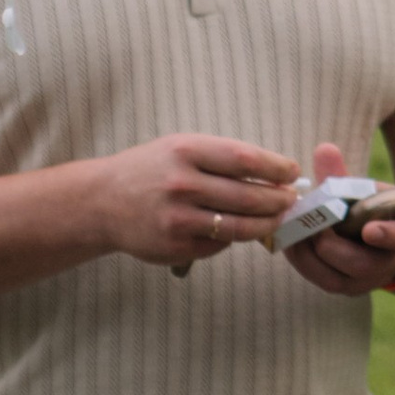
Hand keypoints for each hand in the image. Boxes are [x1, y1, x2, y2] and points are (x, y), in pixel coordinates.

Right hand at [93, 131, 301, 270]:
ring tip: (278, 217)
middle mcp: (182, 184)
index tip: (292, 172)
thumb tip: (274, 175)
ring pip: (239, 227)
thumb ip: (222, 159)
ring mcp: (177, 218)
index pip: (245, 159)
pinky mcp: (175, 246)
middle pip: (248, 197)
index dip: (276, 168)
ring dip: (267, 224)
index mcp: (186, 151)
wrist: (102, 201)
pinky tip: (241, 229)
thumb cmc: (151, 170)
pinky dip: (234, 237)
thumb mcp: (181, 148)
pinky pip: (219, 244)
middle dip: (278, 200)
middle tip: (291, 200)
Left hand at [281, 142, 394, 298]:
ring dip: (312, 257)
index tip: (369, 229)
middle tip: (313, 228)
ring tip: (295, 234)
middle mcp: (392, 262)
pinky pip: (324, 281)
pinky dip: (305, 263)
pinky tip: (292, 244)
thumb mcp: (366, 189)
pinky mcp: (348, 287)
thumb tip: (324, 149)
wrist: (382, 235)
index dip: (388, 235)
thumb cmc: (374, 206)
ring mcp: (369, 280)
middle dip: (334, 247)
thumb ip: (344, 174)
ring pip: (339, 280)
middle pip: (364, 265)